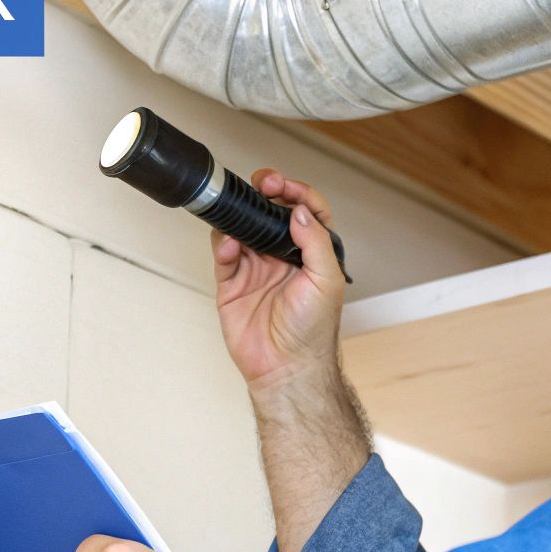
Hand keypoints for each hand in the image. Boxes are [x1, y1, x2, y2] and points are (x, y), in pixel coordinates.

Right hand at [212, 169, 347, 391]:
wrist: (286, 367)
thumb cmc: (312, 331)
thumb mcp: (327, 281)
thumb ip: (316, 242)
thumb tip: (300, 211)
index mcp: (310, 253)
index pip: (305, 212)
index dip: (297, 193)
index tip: (286, 186)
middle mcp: (282, 256)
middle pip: (270, 212)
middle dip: (265, 193)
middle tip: (263, 183)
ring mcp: (255, 267)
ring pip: (243, 227)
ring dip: (242, 214)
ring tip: (241, 208)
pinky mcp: (232, 282)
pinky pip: (223, 254)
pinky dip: (223, 243)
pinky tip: (229, 243)